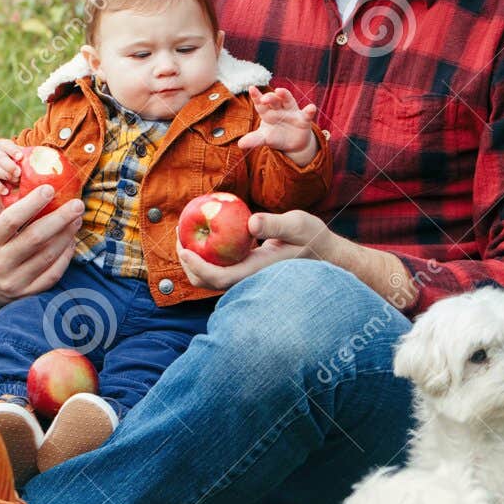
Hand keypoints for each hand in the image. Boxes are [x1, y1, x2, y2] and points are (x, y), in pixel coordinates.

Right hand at [0, 139, 23, 195]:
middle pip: (0, 159)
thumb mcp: (11, 150)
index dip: (13, 151)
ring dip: (6, 176)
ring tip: (16, 182)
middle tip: (18, 173)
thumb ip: (24, 154)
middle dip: (10, 166)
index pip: (7, 146)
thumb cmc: (5, 155)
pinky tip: (6, 191)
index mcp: (3, 145)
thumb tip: (45, 159)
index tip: (20, 157)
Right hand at [0, 186, 83, 310]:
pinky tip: (71, 241)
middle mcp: (0, 262)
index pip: (11, 220)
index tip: (50, 188)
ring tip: (77, 218)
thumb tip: (21, 178)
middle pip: (35, 238)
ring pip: (47, 256)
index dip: (31, 203)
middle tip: (77, 204)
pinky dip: (65, 257)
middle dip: (60, 219)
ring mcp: (14, 281)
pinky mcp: (27, 294)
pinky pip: (53, 274)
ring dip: (66, 235)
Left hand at [175, 209, 331, 290]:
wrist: (324, 253)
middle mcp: (248, 277)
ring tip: (185, 231)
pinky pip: (220, 264)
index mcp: (257, 271)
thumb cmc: (313, 238)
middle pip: (208, 281)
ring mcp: (247, 274)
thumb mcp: (298, 225)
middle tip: (179, 233)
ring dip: (194, 257)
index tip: (184, 248)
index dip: (197, 267)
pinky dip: (207, 252)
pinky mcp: (247, 268)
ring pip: (211, 275)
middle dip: (188, 262)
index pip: (219, 278)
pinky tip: (204, 230)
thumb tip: (252, 223)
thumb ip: (276, 224)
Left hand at [237, 85, 317, 157]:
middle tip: (264, 98)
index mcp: (267, 112)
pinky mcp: (303, 119)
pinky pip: (307, 114)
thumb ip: (254, 140)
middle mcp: (279, 109)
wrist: (293, 144)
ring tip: (280, 91)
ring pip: (288, 100)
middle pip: (274, 100)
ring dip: (285, 95)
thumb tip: (240, 144)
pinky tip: (311, 108)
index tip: (251, 88)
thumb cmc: (276, 136)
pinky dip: (309, 111)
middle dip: (269, 98)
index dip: (256, 96)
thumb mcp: (265, 138)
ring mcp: (292, 112)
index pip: (260, 103)